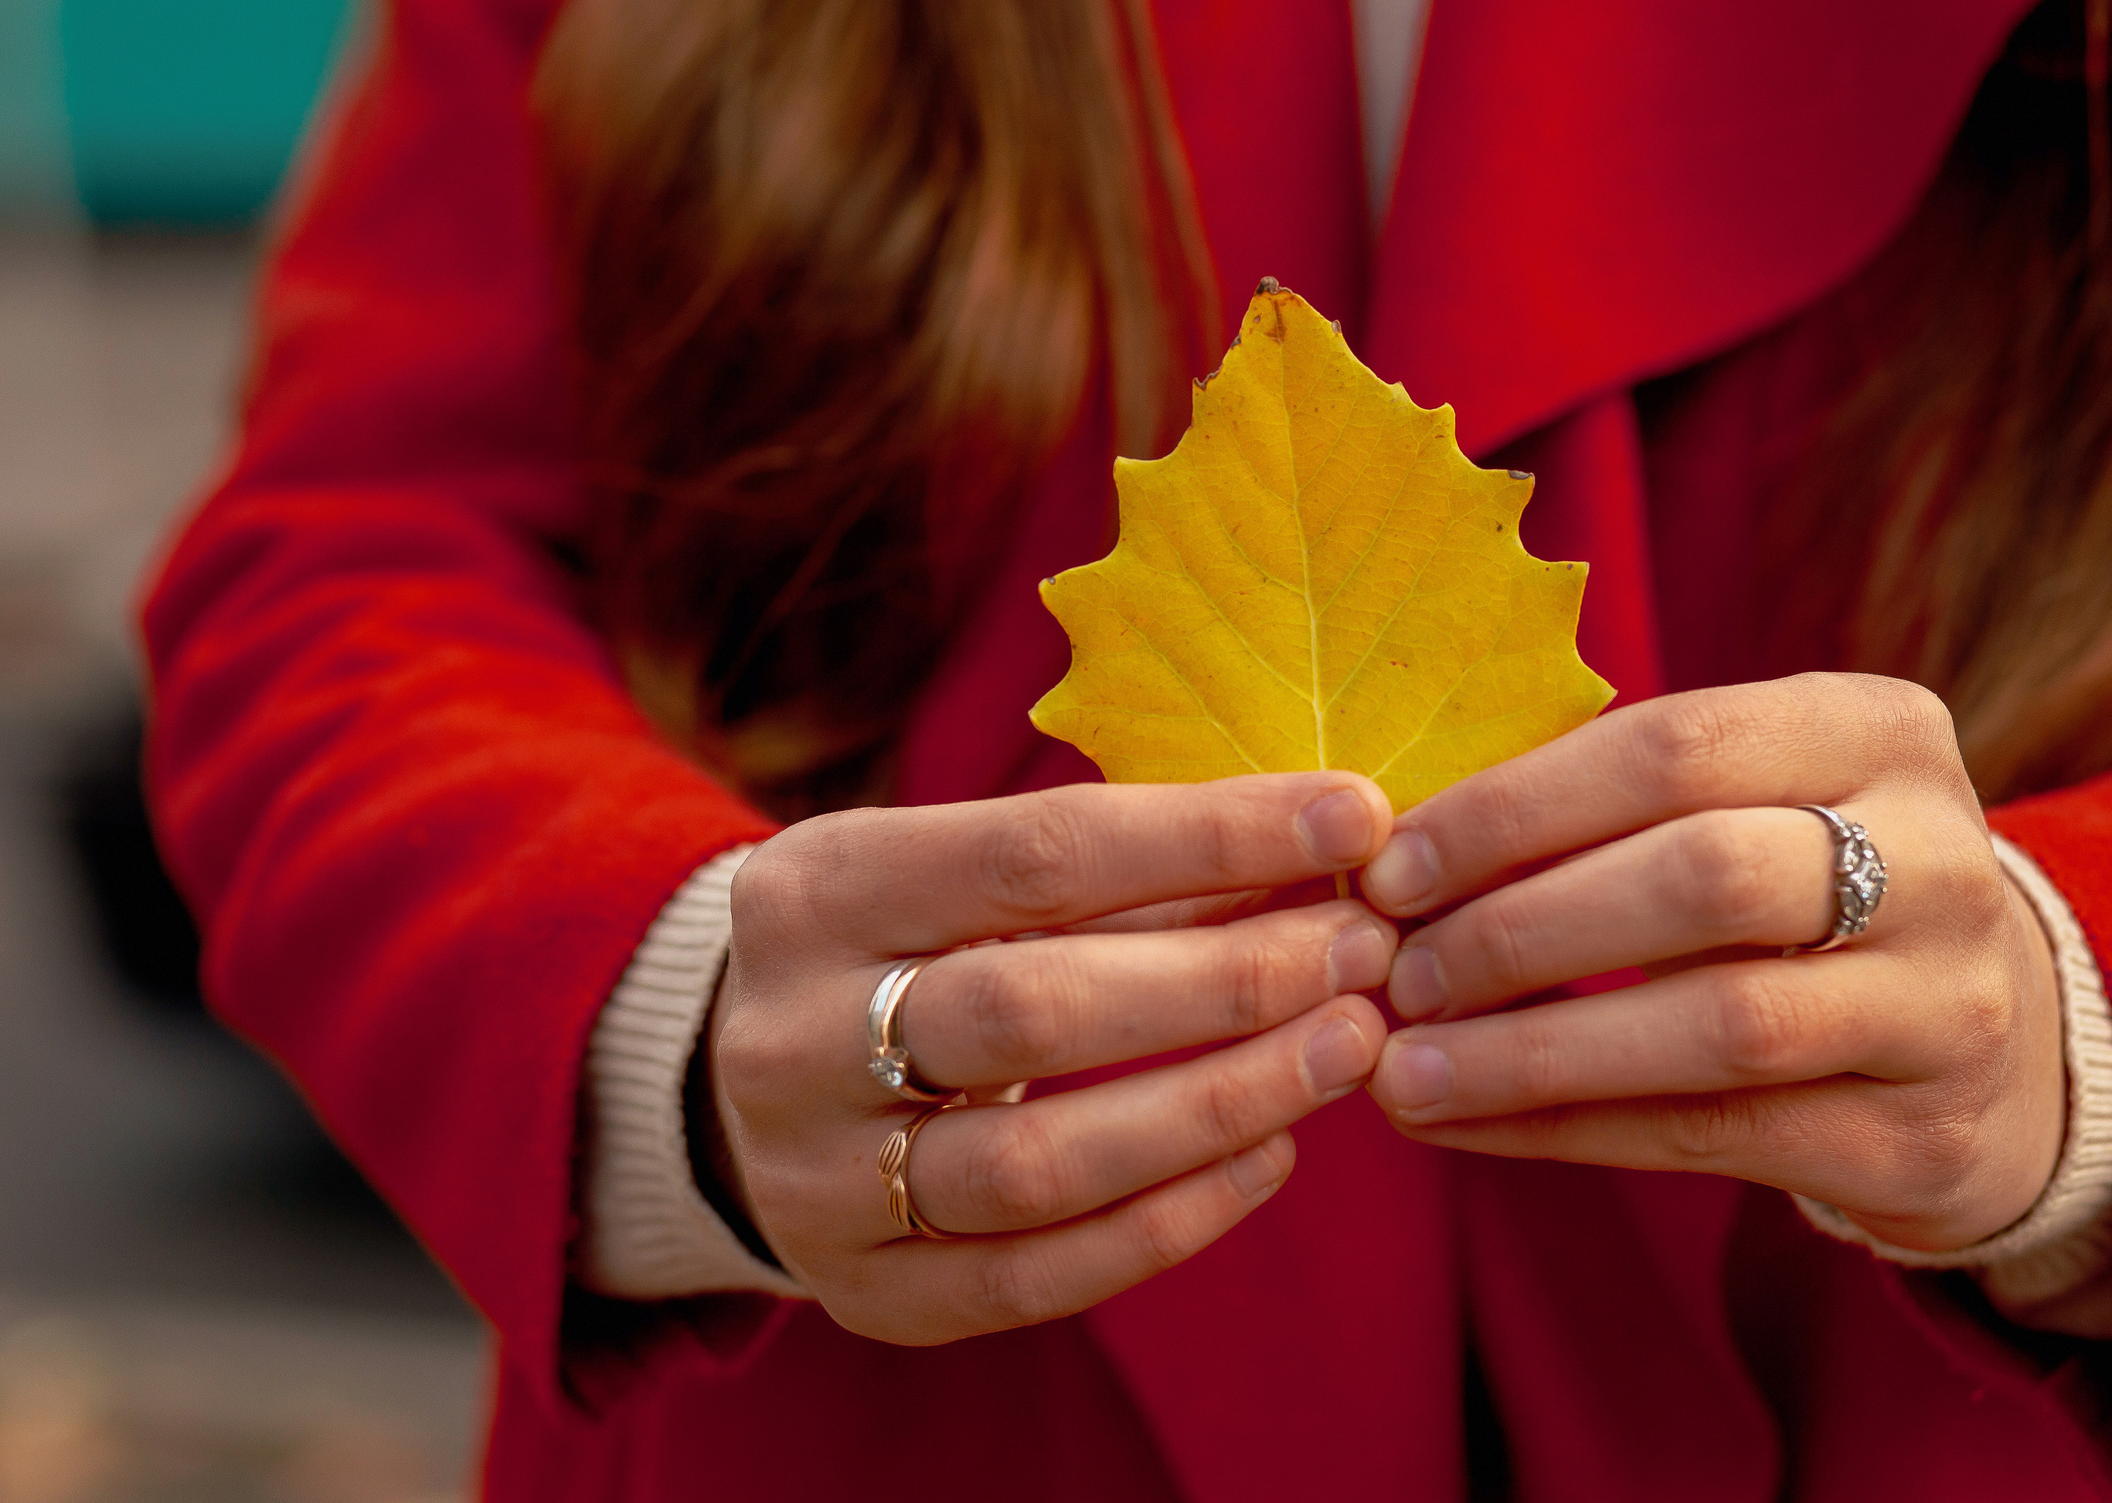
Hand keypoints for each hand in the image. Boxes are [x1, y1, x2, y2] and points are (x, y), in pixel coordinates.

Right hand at [709, 772, 1396, 1343]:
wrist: (749, 1096)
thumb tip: (1329, 845)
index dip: (1207, 835)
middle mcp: (791, 1036)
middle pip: (1033, 1008)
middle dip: (1226, 979)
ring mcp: (816, 1180)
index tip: (1350, 819)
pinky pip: (1038, 1276)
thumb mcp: (973, 878)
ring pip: (1039, 1161)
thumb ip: (1132, 871)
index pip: (1034, 852)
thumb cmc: (909, 951)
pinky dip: (1173, 1220)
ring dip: (1219, 1103)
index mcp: (814, 890)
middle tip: (1363, 951)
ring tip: (1346, 1048)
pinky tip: (1274, 1155)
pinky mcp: (867, 1292)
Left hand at [1358, 674, 2063, 1253]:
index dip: (1514, 809)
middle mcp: (1941, 857)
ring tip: (1404, 1067)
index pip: (1673, 745)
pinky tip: (1470, 1124)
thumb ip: (1606, 803)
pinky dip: (1573, 1130)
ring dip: (1534, 1050)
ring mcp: (1949, 1006)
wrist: (1997, 1045)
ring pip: (1721, 1025)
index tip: (1388, 866)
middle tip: (1396, 970)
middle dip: (1521, 929)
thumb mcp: (1746, 803)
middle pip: (1705, 878)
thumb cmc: (1801, 893)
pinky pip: (1720, 1136)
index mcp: (1879, 730)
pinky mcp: (1925, 1139)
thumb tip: (1388, 851)